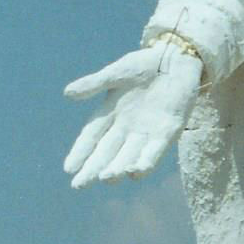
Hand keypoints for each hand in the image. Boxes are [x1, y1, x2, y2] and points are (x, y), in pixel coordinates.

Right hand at [63, 43, 202, 186]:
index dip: (80, 153)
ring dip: (117, 168)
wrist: (176, 58)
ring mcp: (146, 132)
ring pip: (128, 156)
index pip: (91, 138)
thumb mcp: (117, 72)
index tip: (68, 169)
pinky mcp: (168, 132)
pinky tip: (135, 173)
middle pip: (106, 153)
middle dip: (93, 169)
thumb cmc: (144, 64)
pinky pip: (154, 151)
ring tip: (106, 178)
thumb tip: (67, 93)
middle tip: (79, 185)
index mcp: (110, 114)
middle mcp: (126, 128)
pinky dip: (145, 162)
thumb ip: (94, 84)